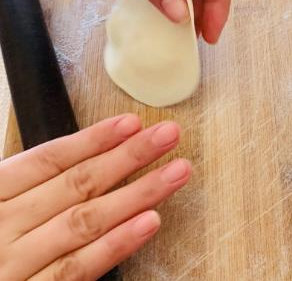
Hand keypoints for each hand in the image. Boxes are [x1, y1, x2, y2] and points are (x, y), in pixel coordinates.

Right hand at [0, 114, 191, 279]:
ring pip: (85, 222)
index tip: (132, 123)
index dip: (93, 140)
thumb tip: (85, 156)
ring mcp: (15, 265)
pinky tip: (149, 222)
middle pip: (75, 185)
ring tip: (176, 172)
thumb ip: (26, 186)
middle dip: (128, 157)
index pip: (47, 160)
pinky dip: (116, 245)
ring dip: (137, 194)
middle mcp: (2, 227)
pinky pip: (77, 271)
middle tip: (169, 136)